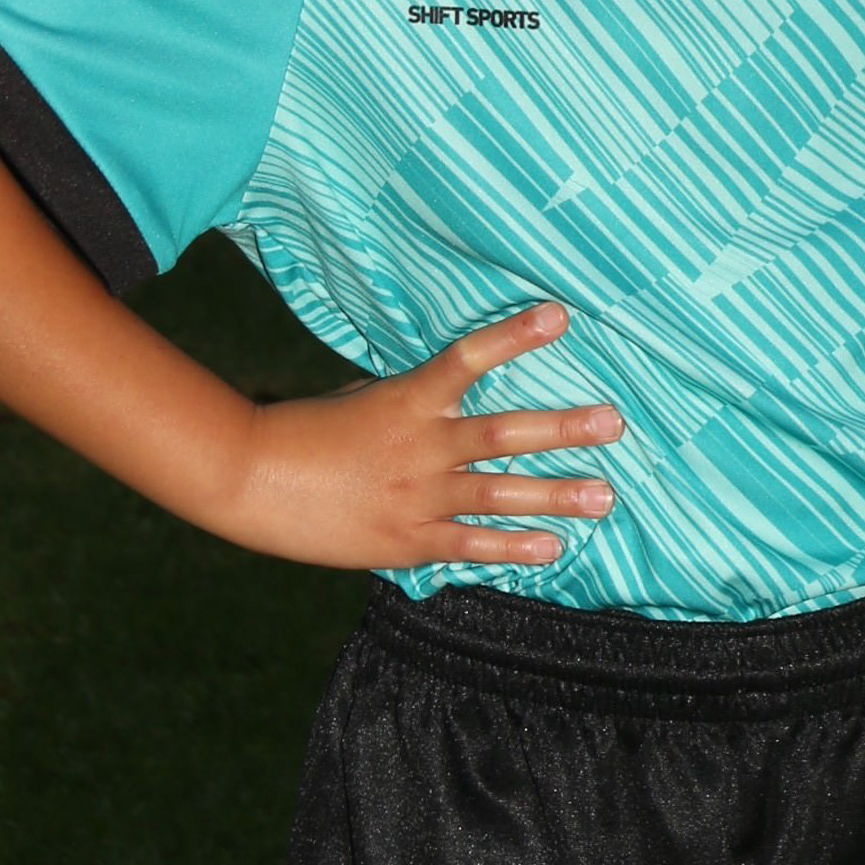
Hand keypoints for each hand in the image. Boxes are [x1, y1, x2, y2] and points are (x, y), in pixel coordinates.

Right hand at [214, 300, 623, 571]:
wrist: (251, 479)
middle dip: (563, 429)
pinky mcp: (406, 540)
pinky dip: (512, 547)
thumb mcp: (362, 396)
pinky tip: (551, 548)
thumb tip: (449, 393)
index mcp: (407, 400)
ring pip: (498, 494)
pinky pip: (469, 545)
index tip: (559, 316)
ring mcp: (417, 496)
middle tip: (612, 423)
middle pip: (503, 434)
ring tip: (604, 496)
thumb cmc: (305, 429)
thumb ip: (411, 400)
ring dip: (556, 495)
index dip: (514, 335)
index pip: (468, 358)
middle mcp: (421, 446)